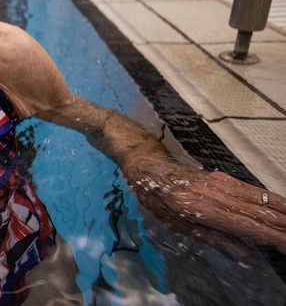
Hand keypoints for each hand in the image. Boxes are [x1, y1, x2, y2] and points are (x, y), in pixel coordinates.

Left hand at [126, 161, 285, 256]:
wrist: (149, 168)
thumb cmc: (158, 200)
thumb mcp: (178, 225)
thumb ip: (213, 238)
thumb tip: (245, 252)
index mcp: (202, 208)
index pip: (247, 225)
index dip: (272, 237)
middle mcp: (216, 192)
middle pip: (260, 212)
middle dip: (283, 227)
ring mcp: (221, 182)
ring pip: (262, 198)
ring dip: (284, 213)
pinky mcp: (223, 177)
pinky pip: (254, 190)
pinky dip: (273, 200)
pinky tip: (283, 209)